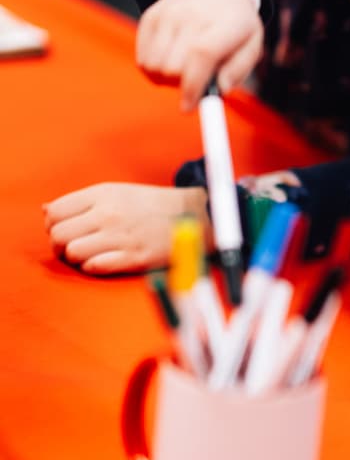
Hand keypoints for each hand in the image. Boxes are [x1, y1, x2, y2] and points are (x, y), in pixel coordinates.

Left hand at [43, 183, 209, 274]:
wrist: (194, 216)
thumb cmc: (153, 206)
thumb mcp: (117, 192)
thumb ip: (81, 201)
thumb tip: (46, 210)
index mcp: (102, 195)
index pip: (54, 213)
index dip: (53, 225)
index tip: (68, 230)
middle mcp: (108, 214)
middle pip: (58, 235)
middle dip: (61, 244)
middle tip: (75, 246)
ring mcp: (121, 237)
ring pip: (73, 253)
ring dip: (77, 258)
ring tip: (91, 255)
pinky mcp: (134, 258)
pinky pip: (95, 267)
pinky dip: (93, 267)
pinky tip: (104, 262)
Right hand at [137, 0, 262, 110]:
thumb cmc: (236, 26)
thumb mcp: (251, 46)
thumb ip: (237, 70)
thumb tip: (218, 91)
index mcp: (224, 23)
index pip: (201, 54)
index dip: (192, 86)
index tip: (188, 107)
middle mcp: (192, 15)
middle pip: (173, 67)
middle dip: (182, 85)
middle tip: (195, 82)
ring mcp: (168, 14)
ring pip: (154, 66)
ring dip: (166, 79)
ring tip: (185, 70)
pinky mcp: (150, 17)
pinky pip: (143, 59)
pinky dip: (154, 70)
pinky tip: (171, 61)